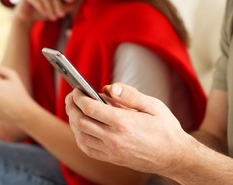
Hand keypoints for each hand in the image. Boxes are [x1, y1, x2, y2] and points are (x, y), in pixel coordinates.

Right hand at [14, 0, 75, 26]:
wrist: (26, 19)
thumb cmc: (41, 13)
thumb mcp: (54, 11)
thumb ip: (64, 8)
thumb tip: (74, 6)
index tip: (72, 0)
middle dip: (58, 6)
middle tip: (62, 15)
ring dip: (50, 8)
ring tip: (53, 18)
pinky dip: (40, 6)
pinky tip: (44, 14)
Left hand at [65, 84, 192, 175]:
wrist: (175, 157)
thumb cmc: (166, 129)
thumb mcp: (153, 105)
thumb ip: (129, 95)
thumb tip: (108, 87)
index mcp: (123, 122)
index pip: (90, 108)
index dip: (79, 97)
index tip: (77, 90)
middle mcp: (114, 138)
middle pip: (80, 121)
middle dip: (71, 107)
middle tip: (71, 97)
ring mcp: (112, 151)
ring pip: (80, 136)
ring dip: (73, 121)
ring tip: (74, 109)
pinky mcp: (112, 159)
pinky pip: (87, 148)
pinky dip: (79, 136)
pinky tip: (80, 127)